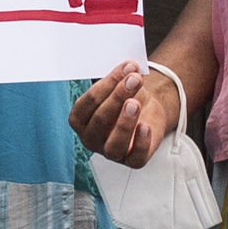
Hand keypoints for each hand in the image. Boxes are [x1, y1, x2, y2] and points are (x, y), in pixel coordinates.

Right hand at [70, 57, 185, 165]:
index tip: (126, 68)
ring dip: (125, 121)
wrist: (147, 110)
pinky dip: (141, 143)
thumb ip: (118, 77)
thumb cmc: (127, 97)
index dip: (106, 84)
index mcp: (80, 119)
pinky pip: (134, 158)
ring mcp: (110, 152)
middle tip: (133, 80)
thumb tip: (128, 68)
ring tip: (135, 102)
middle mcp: (91, 138)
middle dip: (118, 97)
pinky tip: (145, 126)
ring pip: (114, 144)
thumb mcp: (119, 84)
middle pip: (100, 120)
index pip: (88, 103)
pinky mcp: (132, 161)